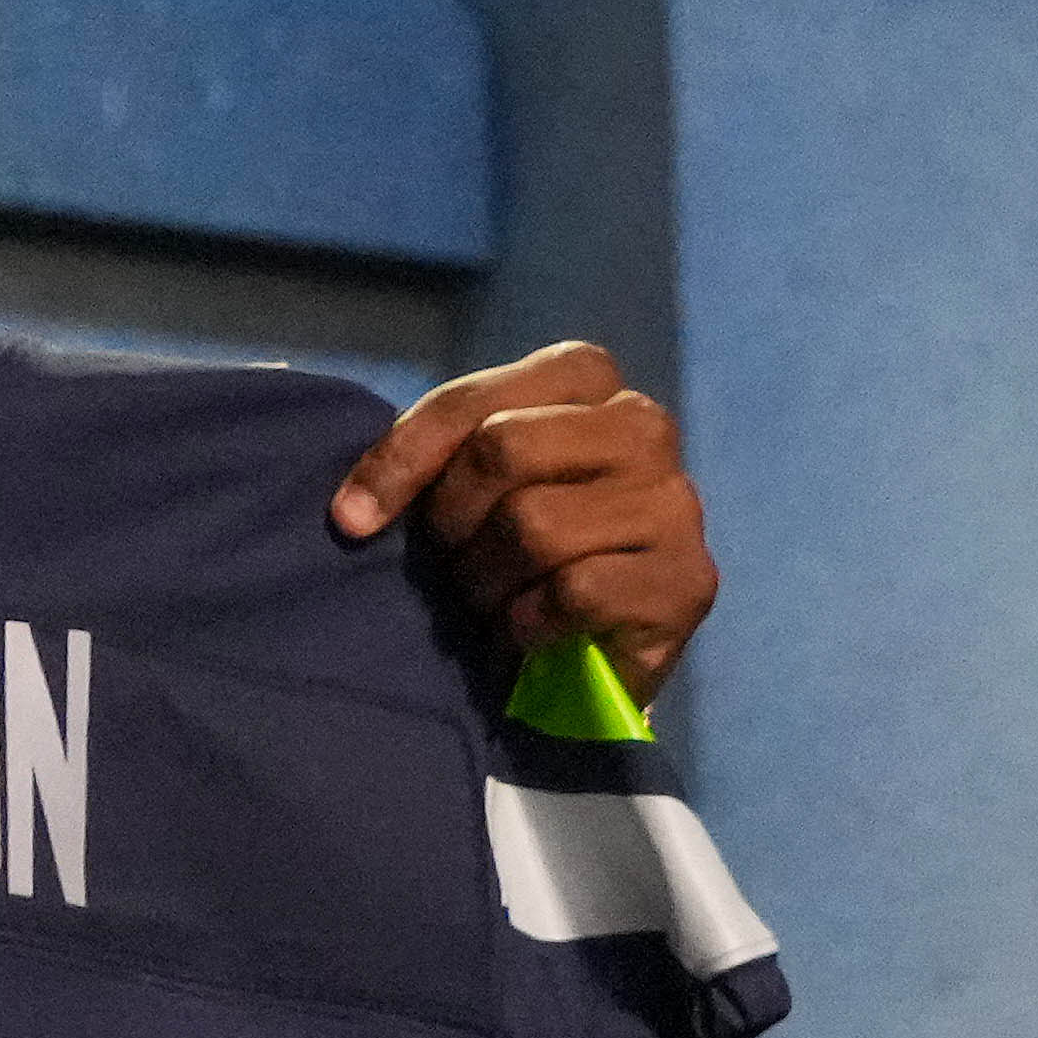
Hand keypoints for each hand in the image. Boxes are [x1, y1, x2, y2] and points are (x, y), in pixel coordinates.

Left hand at [332, 338, 714, 709]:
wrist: (590, 659)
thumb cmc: (520, 556)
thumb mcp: (469, 489)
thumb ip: (430, 462)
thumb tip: (350, 512)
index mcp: (587, 378)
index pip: (476, 403)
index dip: (403, 459)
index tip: (350, 520)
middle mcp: (643, 425)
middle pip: (505, 450)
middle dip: (453, 523)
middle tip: (453, 567)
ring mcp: (674, 503)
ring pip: (536, 526)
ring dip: (488, 582)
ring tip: (494, 602)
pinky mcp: (687, 581)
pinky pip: (574, 592)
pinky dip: (528, 624)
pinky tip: (530, 632)